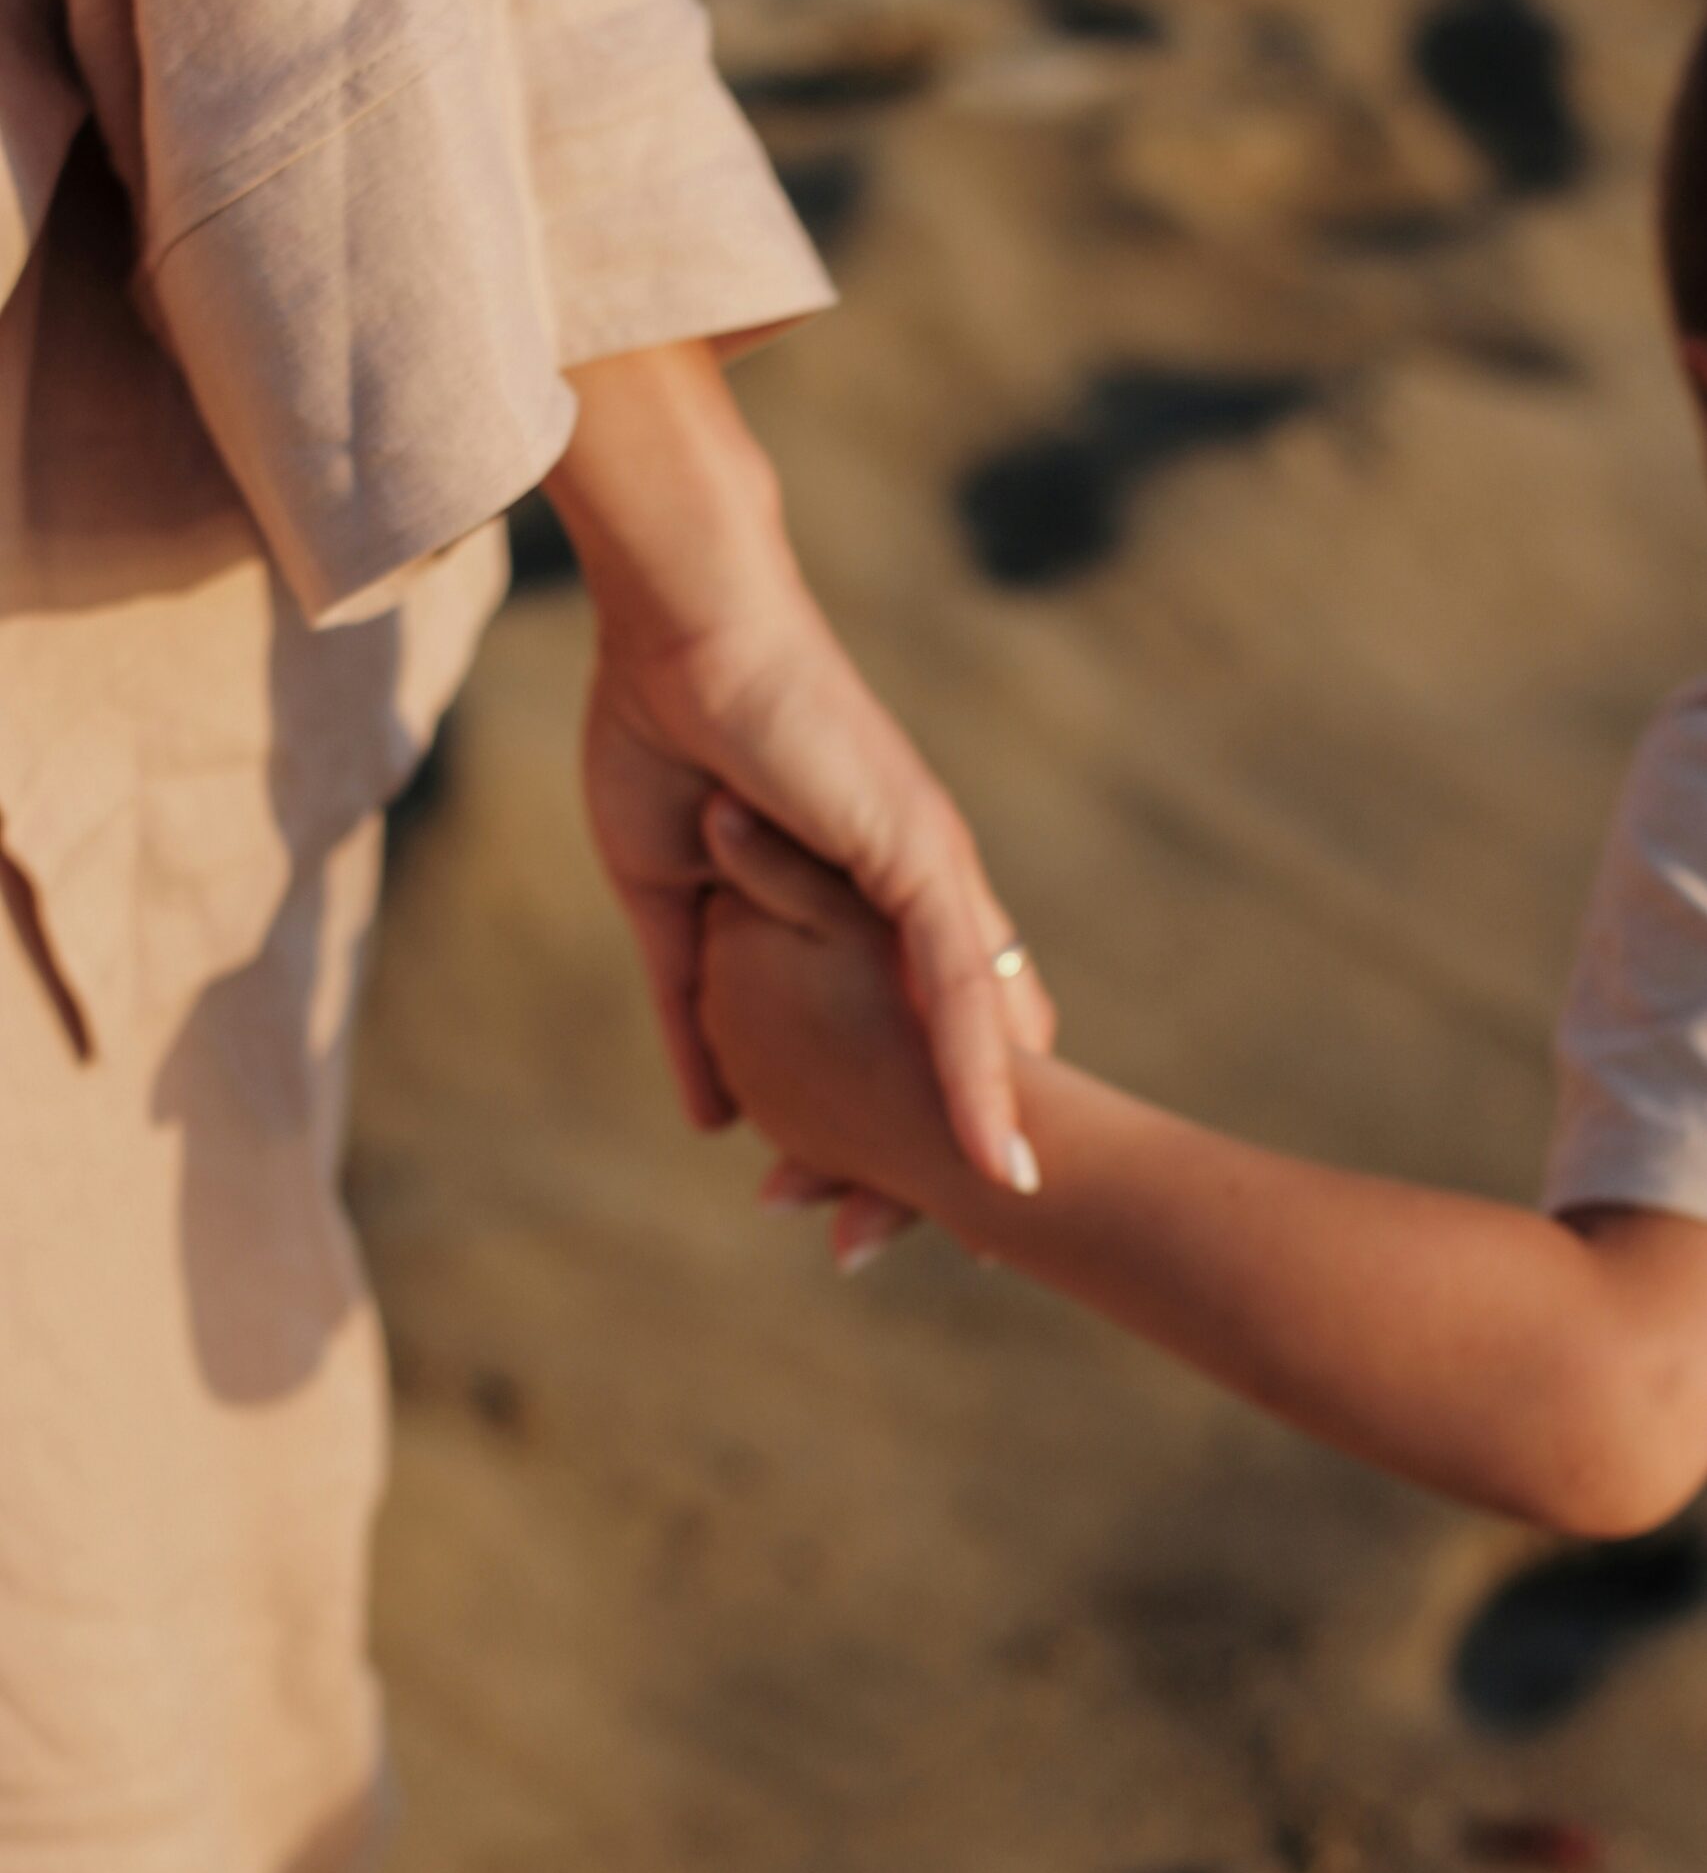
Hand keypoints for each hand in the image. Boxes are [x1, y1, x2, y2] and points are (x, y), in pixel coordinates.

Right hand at [547, 342, 1054, 1226]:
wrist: (672, 629)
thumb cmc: (662, 736)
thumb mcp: (670, 912)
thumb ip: (695, 1009)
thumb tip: (713, 1115)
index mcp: (859, 904)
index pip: (902, 1033)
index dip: (893, 1123)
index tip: (867, 1210)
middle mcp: (916, 895)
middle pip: (960, 1045)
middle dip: (948, 1148)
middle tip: (942, 1243)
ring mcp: (931, 874)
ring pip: (982, 1030)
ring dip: (983, 1131)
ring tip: (1001, 1226)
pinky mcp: (923, 856)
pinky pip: (964, 988)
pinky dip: (984, 1077)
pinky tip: (999, 1155)